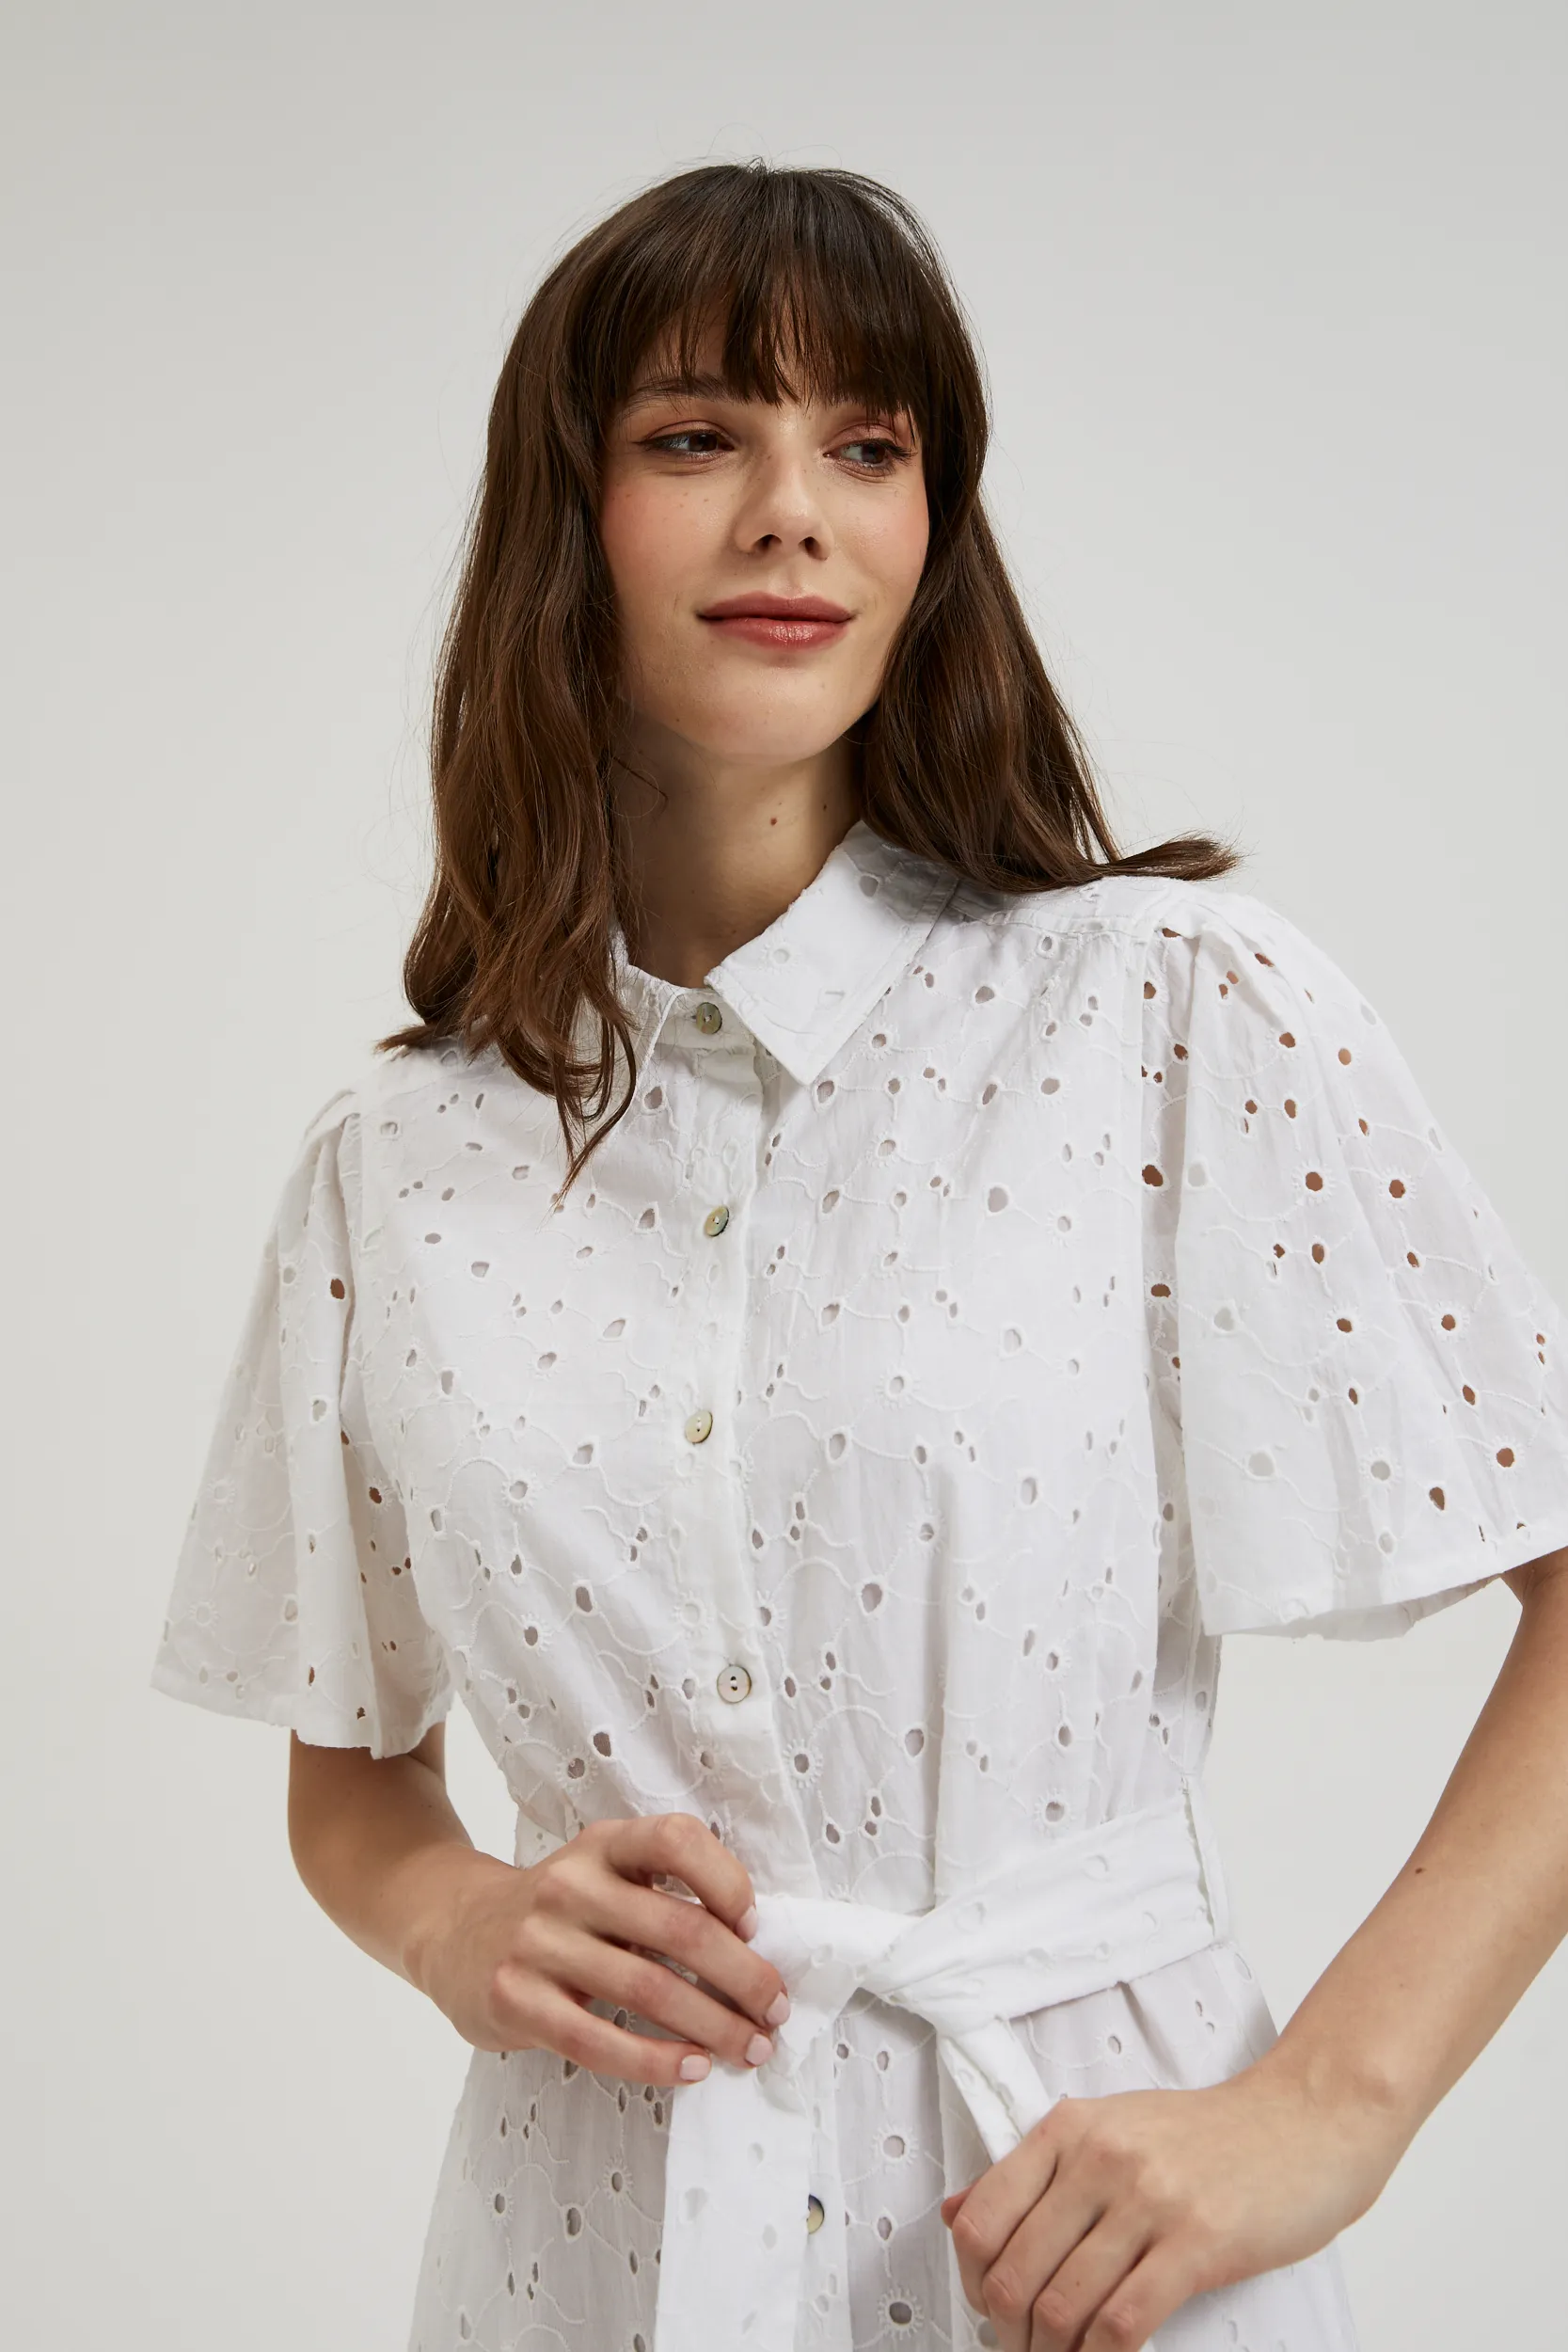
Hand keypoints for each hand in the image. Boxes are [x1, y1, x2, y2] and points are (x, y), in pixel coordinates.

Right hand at [408, 1812, 791, 2086]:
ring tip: (748, 2048)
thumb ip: (661, 1895)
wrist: (453, 1930)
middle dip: (743, 1978)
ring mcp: (539, 1942)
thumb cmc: (558, 1911)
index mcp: (603, 1844)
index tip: (757, 1926)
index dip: (728, 1880)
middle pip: (680, 1930)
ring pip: (650, 1991)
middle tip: (775, 2011)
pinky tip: (692, 2068)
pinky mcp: (517, 2000)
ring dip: (714, 2026)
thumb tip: (753, 1950)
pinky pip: (600, 2040)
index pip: (676, 1839)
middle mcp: (571, 1884)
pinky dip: (657, 2061)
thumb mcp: (602, 1874)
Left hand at [939, 2058, 1397, 2350]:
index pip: (982, 2217)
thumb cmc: (1209, 2134)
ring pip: (1062, 2307)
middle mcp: (1100, 2158)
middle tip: (1021, 2349)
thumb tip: (955, 2214)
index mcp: (1069, 2128)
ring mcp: (1148, 2200)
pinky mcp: (1196, 2243)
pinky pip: (1122, 2324)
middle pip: (1015, 2273)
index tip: (986, 2306)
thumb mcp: (1111, 2128)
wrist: (1303, 2122)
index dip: (972, 2280)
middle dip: (1007, 2332)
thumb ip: (1034, 2171)